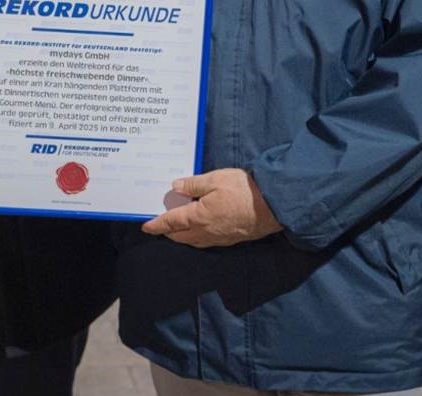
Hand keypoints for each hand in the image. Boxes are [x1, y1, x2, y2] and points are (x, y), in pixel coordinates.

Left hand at [142, 168, 282, 247]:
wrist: (274, 206)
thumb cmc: (244, 190)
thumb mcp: (215, 179)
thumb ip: (193, 184)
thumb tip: (175, 187)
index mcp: (198, 217)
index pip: (171, 223)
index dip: (157, 225)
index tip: (146, 227)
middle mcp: (206, 232)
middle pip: (180, 237)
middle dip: (167, 233)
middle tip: (159, 226)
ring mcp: (219, 238)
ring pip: (193, 242)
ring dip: (182, 237)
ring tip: (175, 229)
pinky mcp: (231, 239)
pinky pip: (206, 242)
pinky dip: (196, 238)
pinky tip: (198, 230)